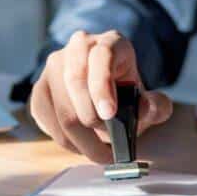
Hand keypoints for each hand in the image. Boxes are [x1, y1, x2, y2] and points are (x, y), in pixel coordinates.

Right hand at [30, 30, 172, 161]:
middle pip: (75, 83)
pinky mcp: (40, 89)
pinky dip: (65, 139)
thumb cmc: (126, 97)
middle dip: (92, 120)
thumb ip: (156, 106)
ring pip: (60, 109)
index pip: (100, 57)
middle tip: (109, 146)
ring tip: (99, 152)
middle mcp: (77, 48)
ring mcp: (53, 67)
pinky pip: (47, 120)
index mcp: (109, 43)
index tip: (109, 114)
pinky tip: (81, 144)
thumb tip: (147, 108)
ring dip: (80, 139)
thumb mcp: (147, 100)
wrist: (104, 95)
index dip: (102, 86)